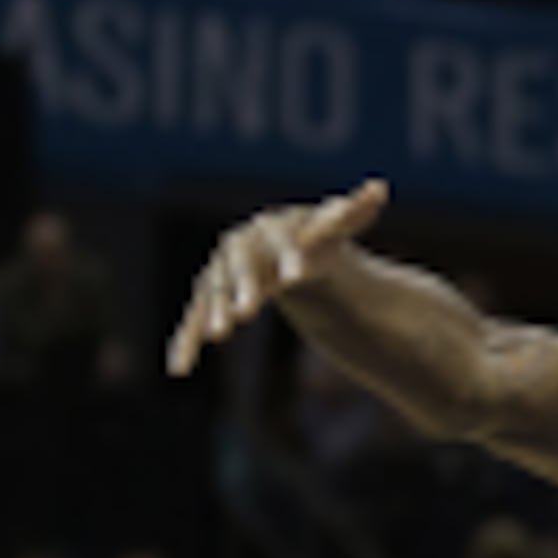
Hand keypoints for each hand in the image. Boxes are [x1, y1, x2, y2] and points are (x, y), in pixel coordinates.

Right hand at [168, 182, 389, 376]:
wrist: (287, 255)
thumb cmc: (318, 241)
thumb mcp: (338, 229)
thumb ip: (356, 213)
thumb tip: (379, 189)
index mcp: (274, 227)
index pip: (281, 239)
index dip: (289, 256)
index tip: (297, 276)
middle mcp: (241, 245)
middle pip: (241, 264)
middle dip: (243, 286)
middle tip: (248, 311)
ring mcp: (221, 272)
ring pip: (214, 291)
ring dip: (214, 311)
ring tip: (219, 335)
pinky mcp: (209, 299)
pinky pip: (194, 319)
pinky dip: (186, 341)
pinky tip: (178, 368)